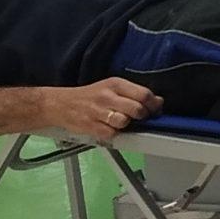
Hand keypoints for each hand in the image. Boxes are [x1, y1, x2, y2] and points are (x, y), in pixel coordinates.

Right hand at [40, 78, 162, 143]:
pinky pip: (111, 133)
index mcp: (116, 84)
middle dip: (142, 116)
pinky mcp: (90, 125)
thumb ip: (135, 94)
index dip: (153, 105)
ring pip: (124, 121)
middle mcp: (107, 96)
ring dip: (126, 125)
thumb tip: (159, 102)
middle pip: (137, 109)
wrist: (60, 104)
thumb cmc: (90, 97)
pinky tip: (108, 128)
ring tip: (120, 122)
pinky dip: (113, 133)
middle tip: (137, 118)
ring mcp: (98, 111)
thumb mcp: (113, 88)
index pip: (144, 94)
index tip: (155, 110)